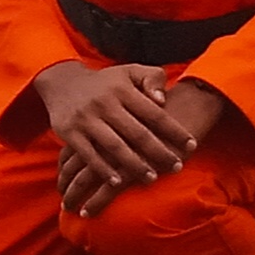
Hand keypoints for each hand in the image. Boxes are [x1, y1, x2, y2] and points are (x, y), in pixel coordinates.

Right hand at [39, 59, 196, 214]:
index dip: (174, 130)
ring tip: (151, 178)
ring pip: (114, 146)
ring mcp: (86, 119)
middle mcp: (105, 103)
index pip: (154, 113)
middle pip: (138, 133)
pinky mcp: (70, 132)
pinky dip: (103, 170)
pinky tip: (117, 182)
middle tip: (177, 166)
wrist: (63, 82)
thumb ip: (152, 79)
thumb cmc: (106, 82)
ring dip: (134, 165)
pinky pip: (88, 155)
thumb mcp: (130, 72)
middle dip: (160, 152)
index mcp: (123, 89)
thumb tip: (163, 100)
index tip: (191, 145)